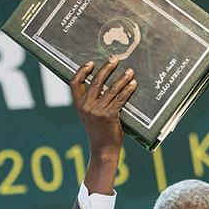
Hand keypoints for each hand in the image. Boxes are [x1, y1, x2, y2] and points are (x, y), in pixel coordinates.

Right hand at [71, 57, 136, 194]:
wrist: (103, 148)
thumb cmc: (99, 130)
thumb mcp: (89, 115)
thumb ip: (92, 101)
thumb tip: (103, 81)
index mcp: (78, 105)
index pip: (75, 83)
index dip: (82, 71)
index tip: (91, 63)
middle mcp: (86, 106)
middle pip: (96, 81)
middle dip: (106, 68)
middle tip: (115, 60)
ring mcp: (97, 111)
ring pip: (111, 89)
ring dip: (122, 78)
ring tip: (130, 71)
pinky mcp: (109, 115)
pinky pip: (120, 99)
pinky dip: (128, 90)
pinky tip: (133, 85)